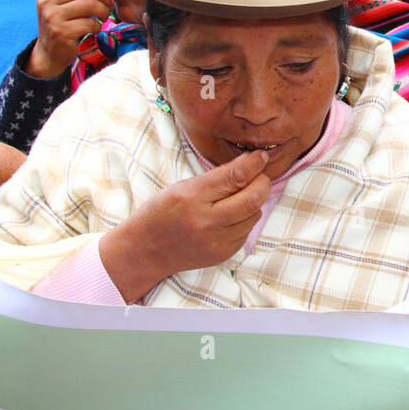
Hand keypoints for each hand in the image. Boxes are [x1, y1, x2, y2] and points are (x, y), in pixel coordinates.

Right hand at [26, 0, 115, 78]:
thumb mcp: (63, 5)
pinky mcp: (61, 32)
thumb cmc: (62, 26)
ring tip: (103, 17)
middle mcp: (47, 2)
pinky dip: (97, 26)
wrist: (49, 53)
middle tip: (110, 3)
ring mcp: (52, 17)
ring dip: (103, 11)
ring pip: (89, 4)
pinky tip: (94, 29)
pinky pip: (90, 23)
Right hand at [100, 150, 272, 302]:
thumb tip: (251, 161)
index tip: (261, 156)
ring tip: (240, 196)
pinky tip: (231, 216)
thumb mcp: (182, 186)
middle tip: (259, 175)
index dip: (254, 163)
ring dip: (254, 201)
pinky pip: (247, 230)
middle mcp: (206, 221)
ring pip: (254, 214)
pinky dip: (245, 219)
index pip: (236, 177)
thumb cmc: (162, 212)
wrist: (146, 250)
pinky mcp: (223, 254)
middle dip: (263, 182)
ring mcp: (216, 241)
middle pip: (253, 198)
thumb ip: (217, 175)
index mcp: (192, 197)